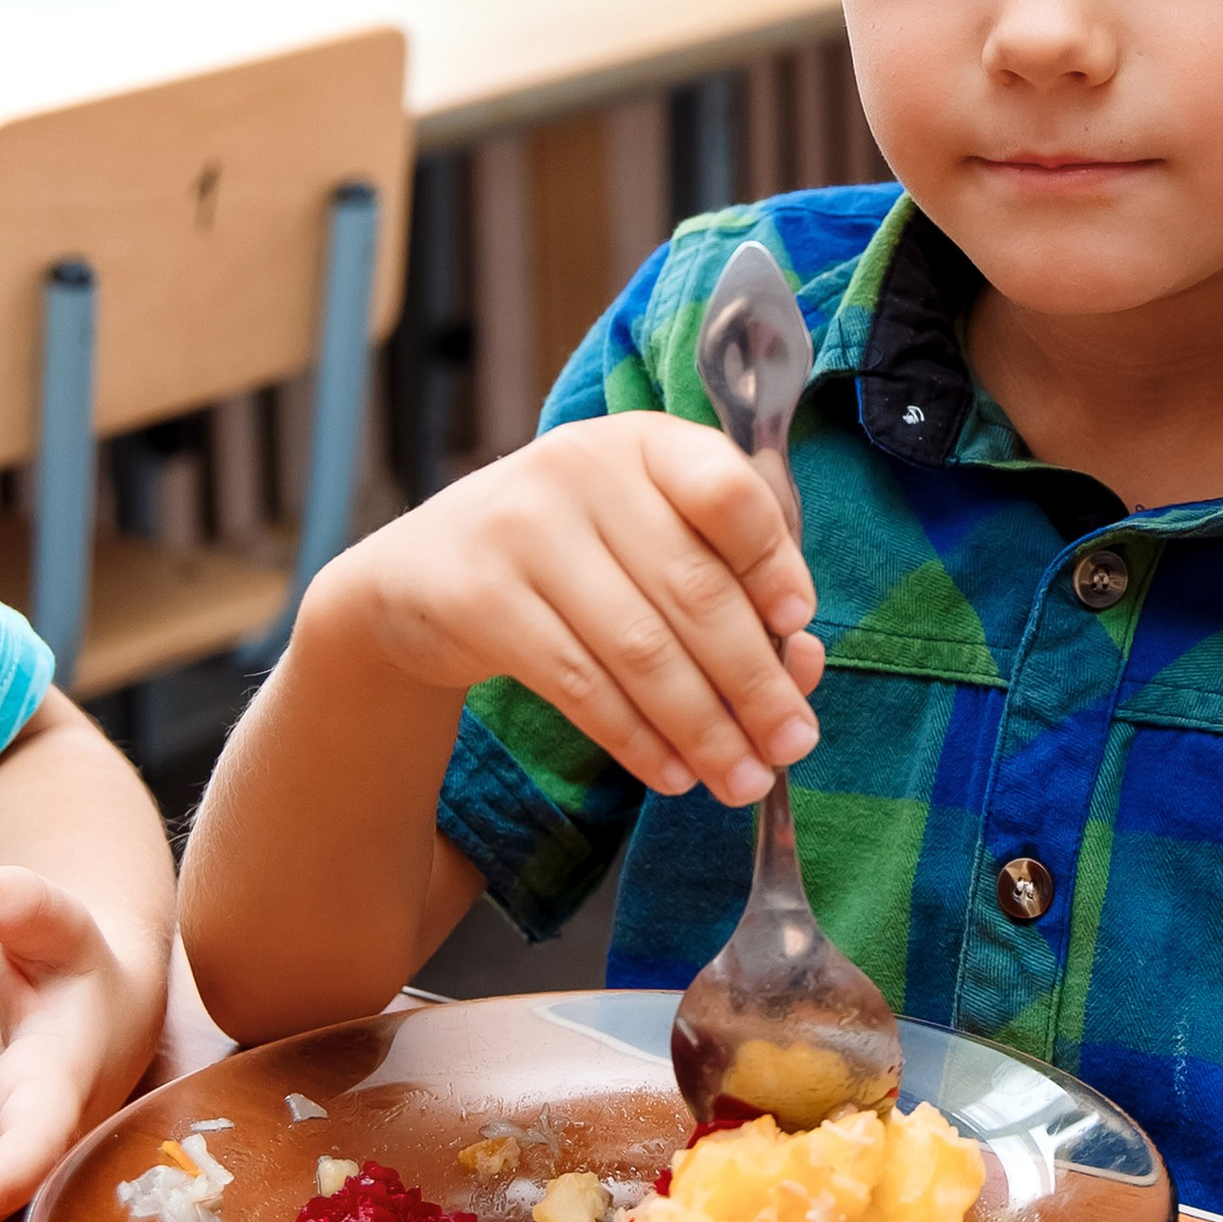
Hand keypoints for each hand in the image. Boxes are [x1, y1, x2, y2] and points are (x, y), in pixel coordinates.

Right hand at [315, 412, 827, 809]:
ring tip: (744, 780)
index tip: (801, 628)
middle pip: (692, 587)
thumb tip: (801, 666)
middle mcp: (583, 468)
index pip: (727, 490)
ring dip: (703, 727)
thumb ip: (726, 581)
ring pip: (639, 648)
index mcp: (644, 442)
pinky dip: (637, 738)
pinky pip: (579, 684)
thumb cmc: (573, 555)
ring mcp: (523, 529)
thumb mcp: (645, 533)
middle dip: (754, 680)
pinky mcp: (478, 598)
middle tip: (794, 743)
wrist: (421, 574)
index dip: (773, 562)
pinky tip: (673, 774)